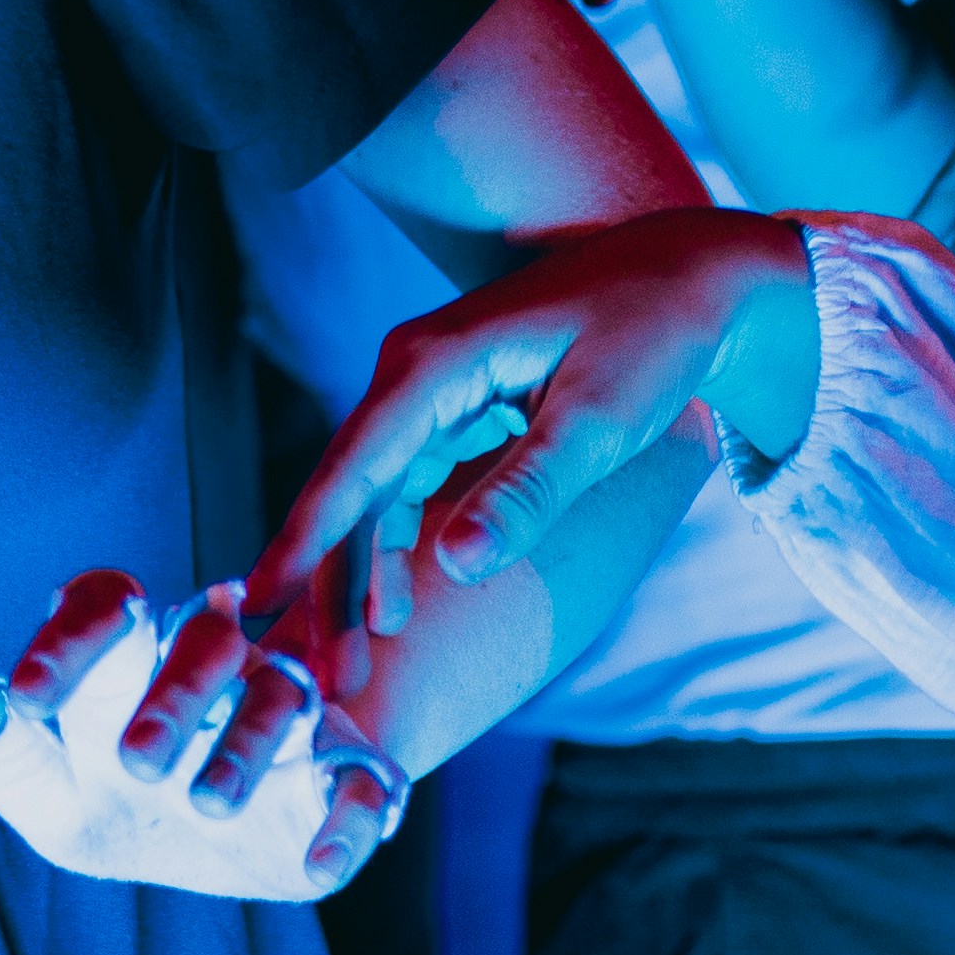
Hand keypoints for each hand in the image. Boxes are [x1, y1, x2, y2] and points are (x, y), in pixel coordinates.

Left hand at [0, 573, 407, 900]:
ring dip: (247, 750)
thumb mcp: (46, 782)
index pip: (105, 610)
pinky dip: (348, 823)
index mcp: (137, 653)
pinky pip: (364, 789)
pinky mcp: (349, 780)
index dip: (70, 640)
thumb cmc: (119, 797)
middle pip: (205, 646)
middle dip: (172, 697)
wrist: (235, 844)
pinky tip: (319, 866)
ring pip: (282, 704)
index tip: (25, 695)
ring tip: (207, 806)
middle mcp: (219, 666)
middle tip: (132, 761)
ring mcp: (290, 718)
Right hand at [247, 207, 813, 625]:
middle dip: (333, 583)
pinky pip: (406, 485)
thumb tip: (452, 566)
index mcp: (431, 364)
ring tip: (358, 658)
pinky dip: (398, 544)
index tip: (258, 604)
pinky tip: (397, 603)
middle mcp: (414, 371)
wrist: (696, 277)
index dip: (303, 541)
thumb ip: (525, 494)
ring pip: (375, 495)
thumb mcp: (595, 422)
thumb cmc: (652, 336)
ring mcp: (432, 389)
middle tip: (328, 677)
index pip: (351, 466)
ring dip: (363, 573)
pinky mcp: (458, 407)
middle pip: (352, 490)